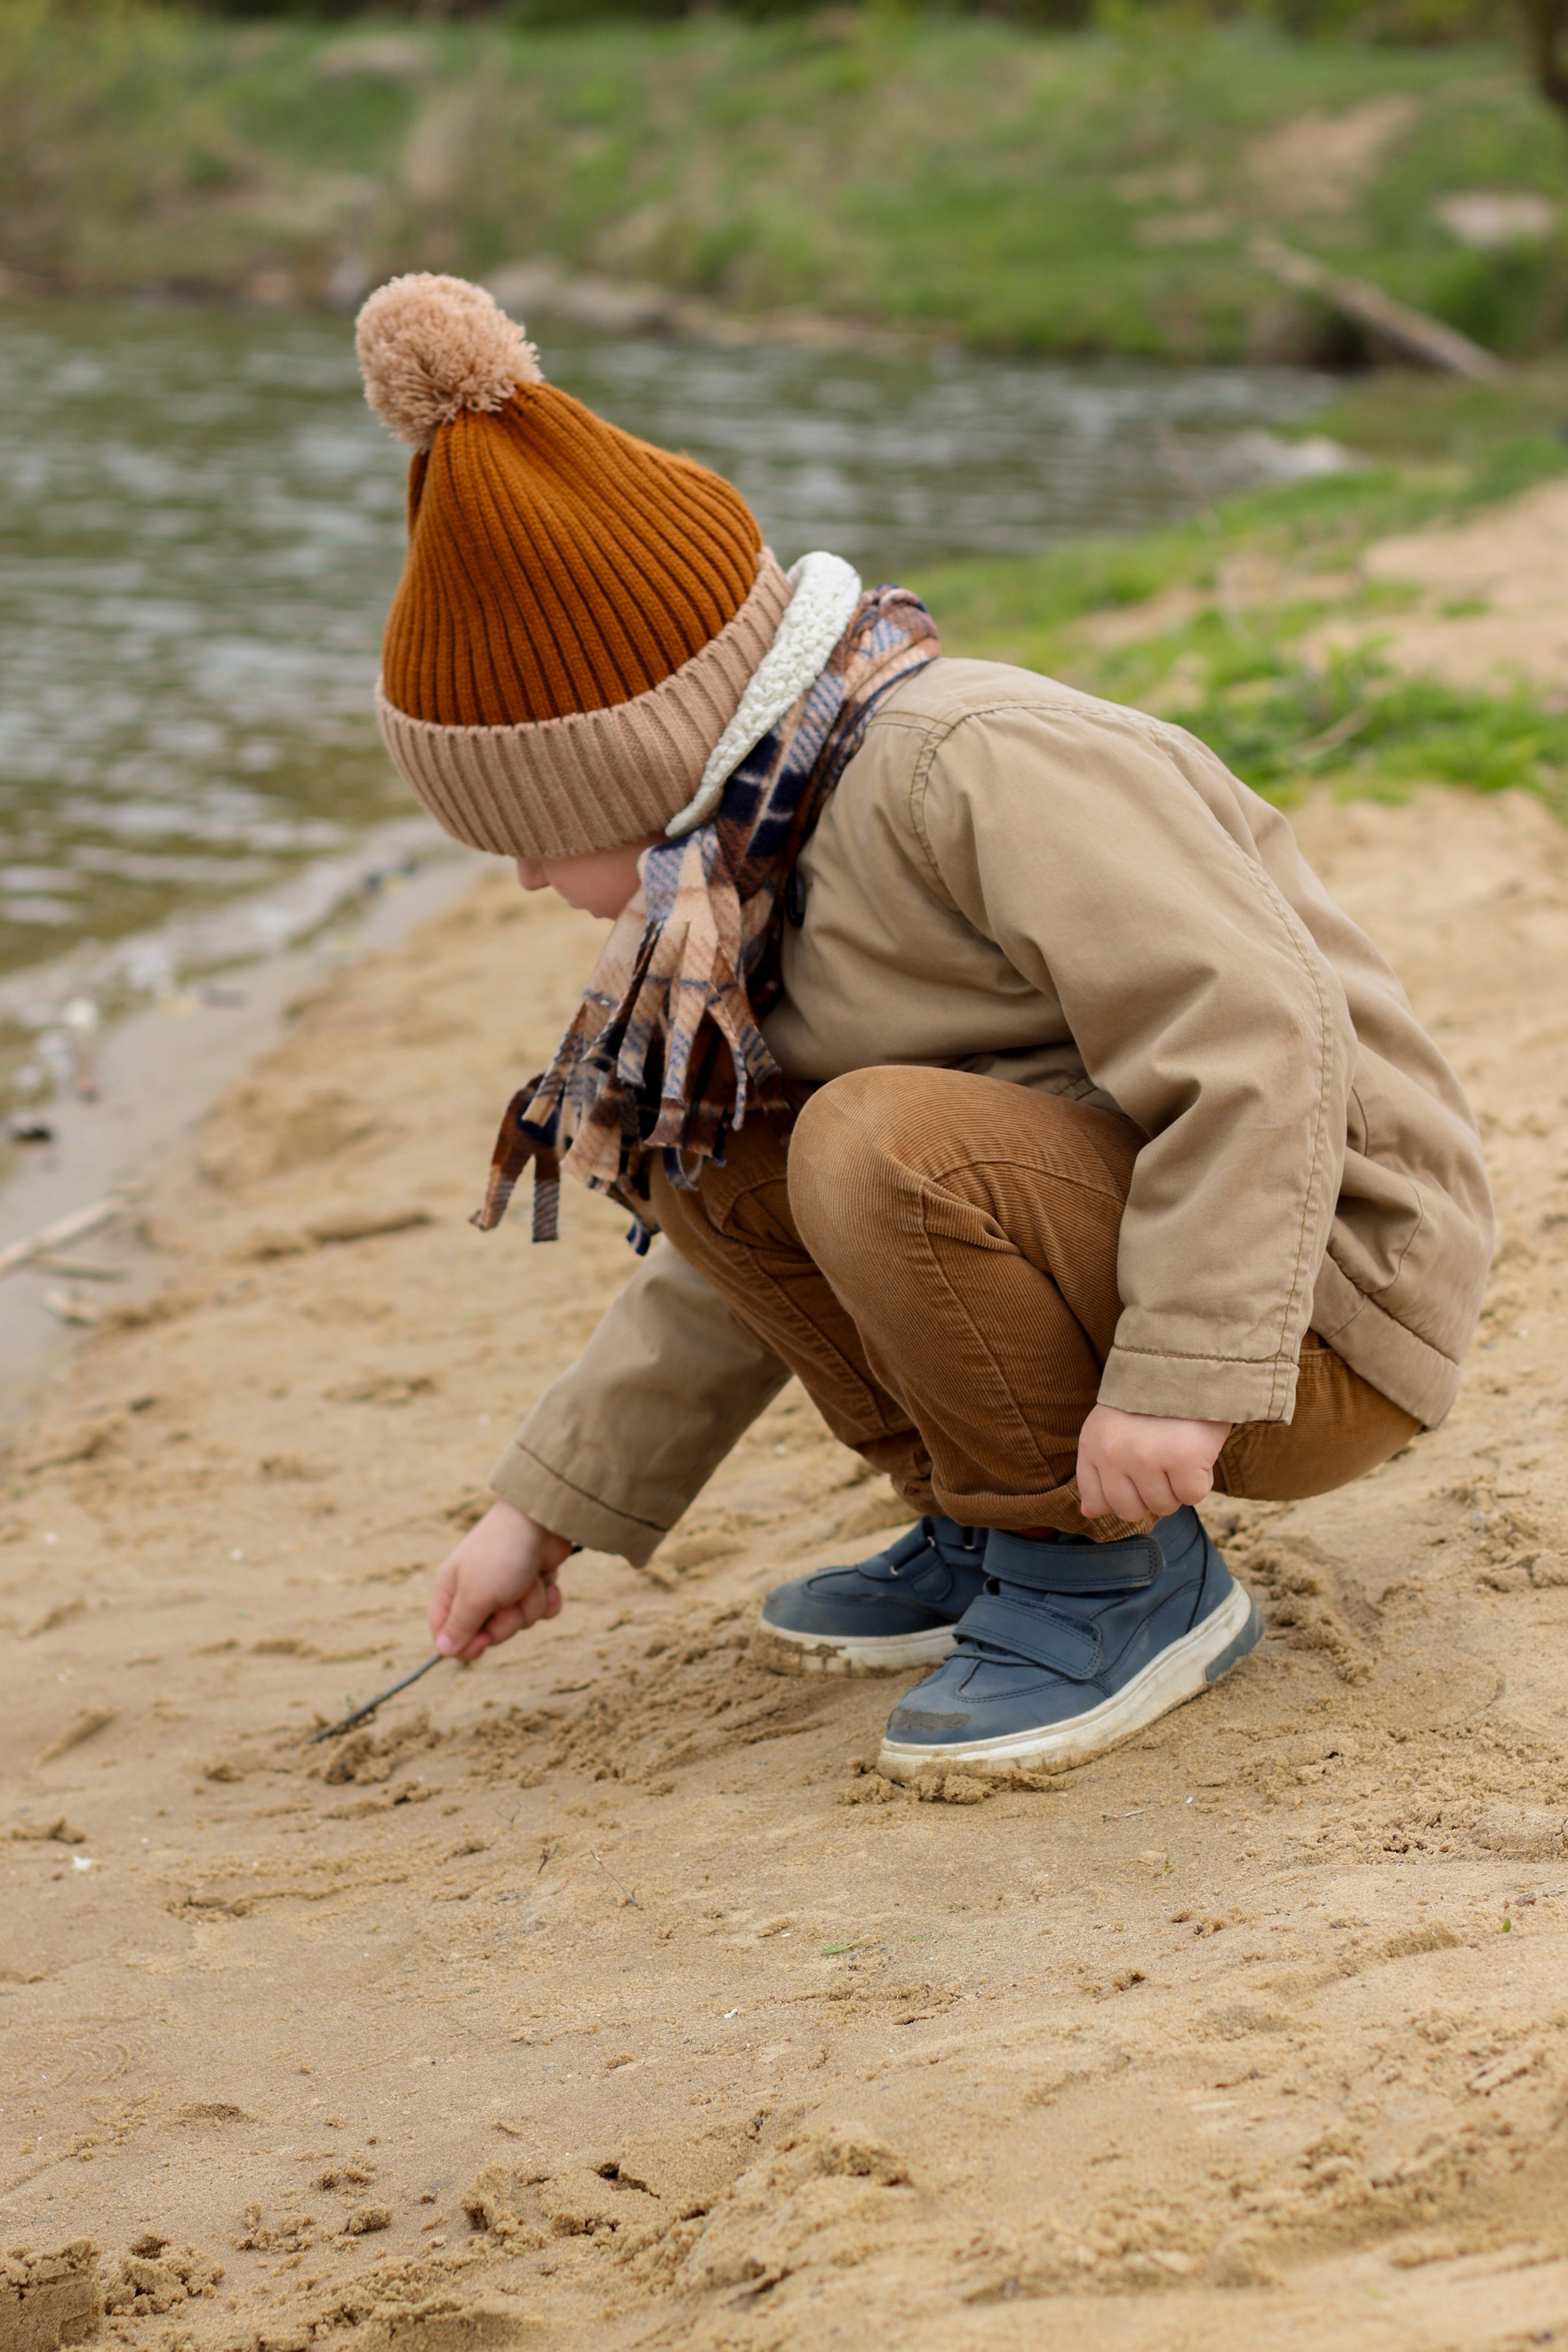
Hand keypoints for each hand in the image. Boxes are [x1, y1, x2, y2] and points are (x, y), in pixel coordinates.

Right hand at [429, 1500, 572, 1660]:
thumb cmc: (500, 1555)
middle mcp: (476, 1592)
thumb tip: (443, 1651)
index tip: (484, 1640)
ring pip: (519, 1623)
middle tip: (508, 1597)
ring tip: (527, 1580)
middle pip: (489, 1634)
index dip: (466, 1645)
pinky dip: (547, 1598)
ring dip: (529, 1604)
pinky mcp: (532, 1583)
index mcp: (452, 1592)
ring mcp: (506, 1588)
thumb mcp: (475, 1595)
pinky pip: (541, 1611)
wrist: (540, 1519)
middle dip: (507, 1621)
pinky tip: (545, 1579)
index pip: (446, 1635)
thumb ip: (459, 1626)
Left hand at [1076, 1403, 1230, 1525]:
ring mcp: (1147, 1458)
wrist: (1188, 1362)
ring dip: (1176, 1486)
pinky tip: (1196, 1451)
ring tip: (1177, 1451)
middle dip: (1149, 1495)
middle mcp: (1114, 1454)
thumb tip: (1089, 1513)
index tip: (1135, 1475)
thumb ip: (1096, 1469)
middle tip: (1161, 1462)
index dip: (1121, 1496)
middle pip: (1130, 1511)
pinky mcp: (1183, 1459)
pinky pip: (1192, 1496)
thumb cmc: (1150, 1399)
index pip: (1096, 1500)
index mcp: (1092, 1444)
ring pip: (1163, 1506)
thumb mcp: (1109, 1426)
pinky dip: (1200, 1479)